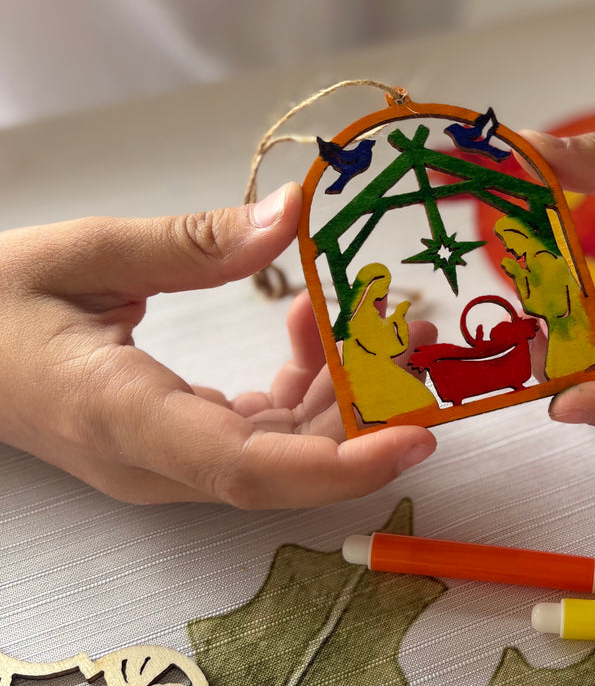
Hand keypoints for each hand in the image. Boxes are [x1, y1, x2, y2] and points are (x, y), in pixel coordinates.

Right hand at [0, 184, 435, 505]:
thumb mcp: (85, 252)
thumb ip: (192, 242)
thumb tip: (291, 217)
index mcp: (121, 413)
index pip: (246, 468)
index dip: (339, 463)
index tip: (414, 436)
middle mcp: (150, 458)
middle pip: (283, 465)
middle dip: (366, 413)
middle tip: (418, 337)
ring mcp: (163, 459)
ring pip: (280, 451)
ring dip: (342, 391)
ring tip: (381, 316)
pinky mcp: (173, 444)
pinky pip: (259, 432)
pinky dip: (303, 383)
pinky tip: (313, 324)